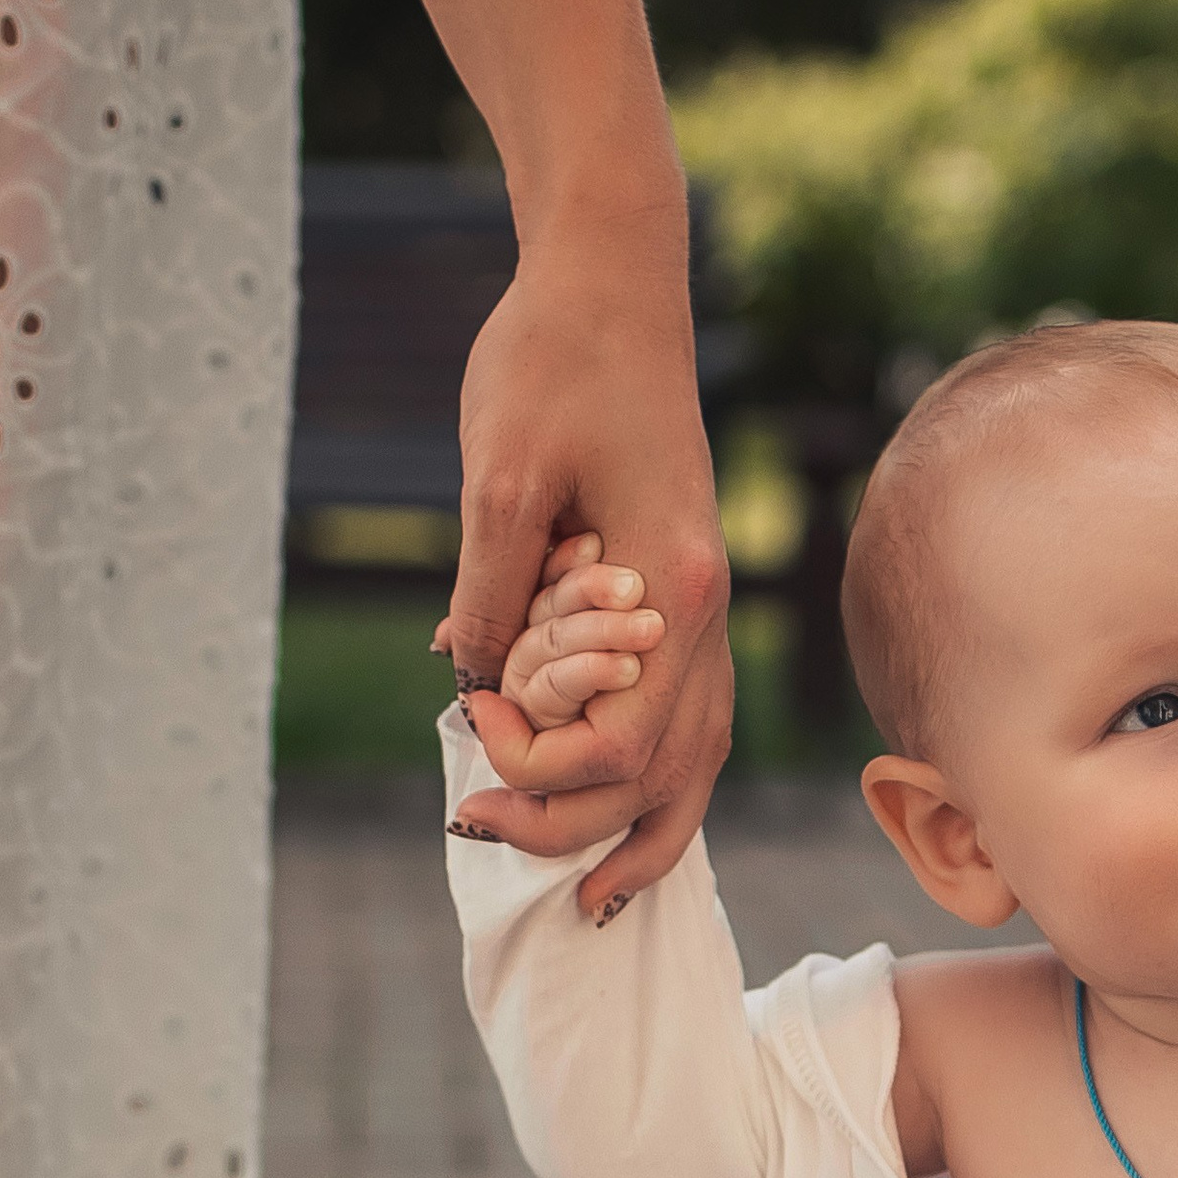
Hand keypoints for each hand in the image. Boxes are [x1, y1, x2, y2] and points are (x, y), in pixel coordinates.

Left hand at [436, 221, 734, 917]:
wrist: (612, 282)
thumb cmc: (552, 360)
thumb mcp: (499, 475)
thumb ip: (492, 592)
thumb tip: (469, 684)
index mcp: (672, 586)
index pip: (615, 739)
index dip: (534, 760)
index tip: (468, 720)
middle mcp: (707, 613)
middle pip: (664, 775)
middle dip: (572, 823)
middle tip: (477, 830)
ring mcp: (709, 610)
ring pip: (697, 765)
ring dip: (639, 834)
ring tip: (587, 895)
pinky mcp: (691, 598)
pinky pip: (692, 723)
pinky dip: (660, 783)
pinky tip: (620, 812)